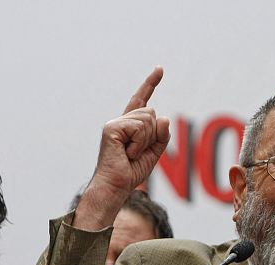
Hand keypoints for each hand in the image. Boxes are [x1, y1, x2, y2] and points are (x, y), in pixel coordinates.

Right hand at [74, 67, 170, 230]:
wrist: (116, 186)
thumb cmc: (131, 172)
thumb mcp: (154, 152)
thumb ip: (162, 135)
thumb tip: (162, 116)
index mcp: (130, 126)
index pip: (142, 101)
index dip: (150, 84)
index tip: (160, 69)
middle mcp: (121, 121)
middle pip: (152, 114)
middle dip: (153, 136)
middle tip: (136, 152)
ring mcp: (114, 124)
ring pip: (148, 120)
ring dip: (145, 141)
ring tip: (130, 153)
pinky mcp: (111, 128)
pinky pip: (139, 128)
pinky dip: (138, 143)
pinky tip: (127, 153)